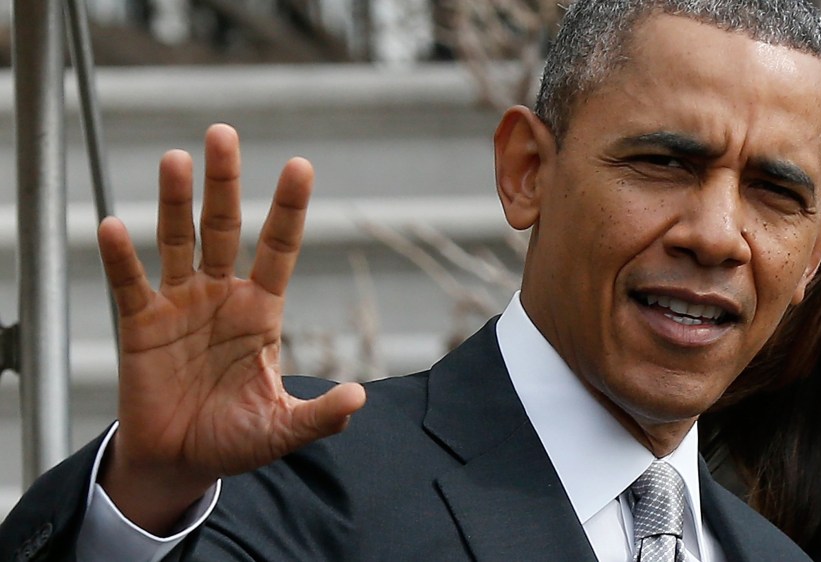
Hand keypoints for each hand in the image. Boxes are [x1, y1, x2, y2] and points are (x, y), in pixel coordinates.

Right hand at [96, 124, 365, 532]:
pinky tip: (113, 227)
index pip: (278, 247)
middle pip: (224, 227)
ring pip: (178, 241)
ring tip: (176, 159)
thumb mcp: (282, 429)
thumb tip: (358, 399)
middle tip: (223, 134)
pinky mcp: (141, 324)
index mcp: (262, 310)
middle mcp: (222, 295)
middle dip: (225, 183)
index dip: (288, 209)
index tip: (300, 166)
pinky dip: (121, 258)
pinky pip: (130, 284)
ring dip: (174, 202)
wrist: (181, 462)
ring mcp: (181, 304)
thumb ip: (319, 416)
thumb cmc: (236, 439)